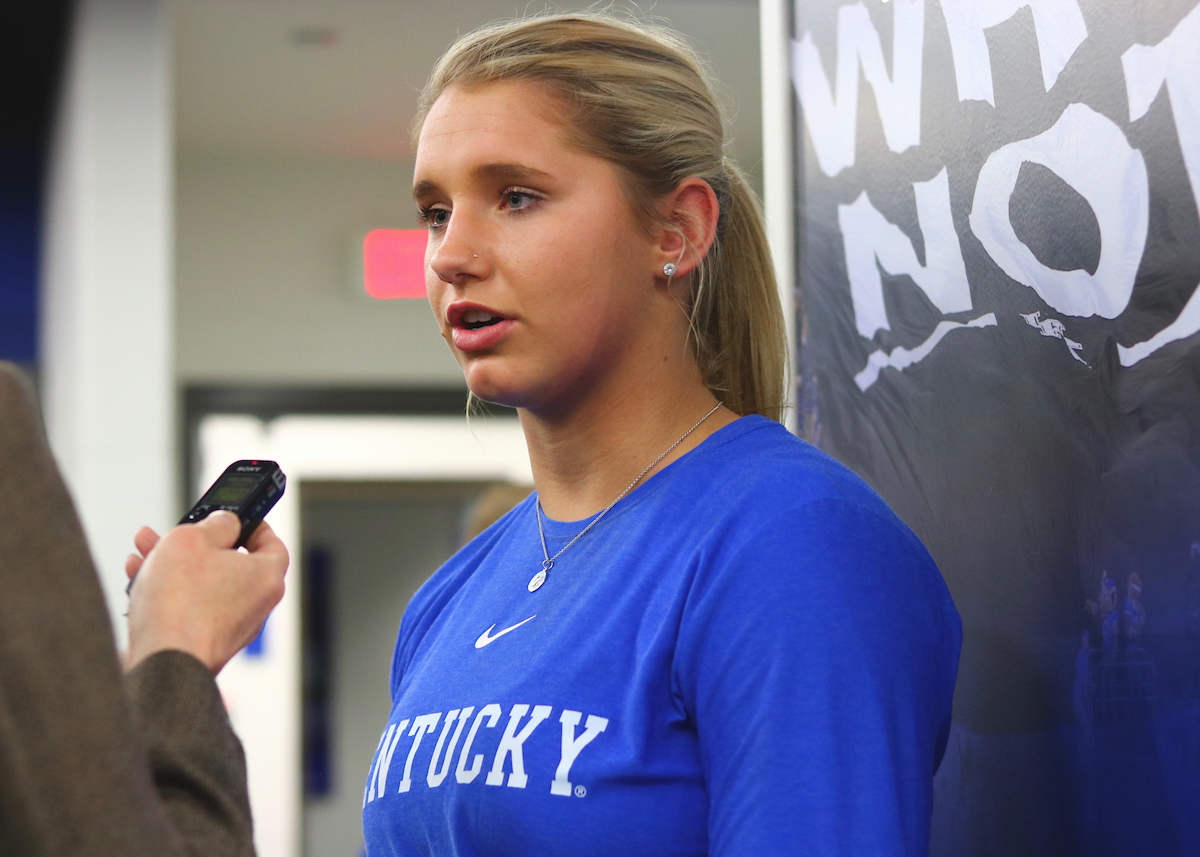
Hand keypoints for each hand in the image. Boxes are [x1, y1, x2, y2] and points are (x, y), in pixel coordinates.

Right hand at [124, 511, 288, 674]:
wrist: (160, 664)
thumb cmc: (180, 602)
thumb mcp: (193, 539)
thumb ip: (214, 524)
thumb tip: (225, 523)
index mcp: (266, 578)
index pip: (272, 544)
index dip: (254, 525)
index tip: (236, 516)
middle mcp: (255, 606)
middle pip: (230, 563)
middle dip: (198, 543)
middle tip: (178, 528)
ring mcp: (230, 628)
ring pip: (204, 584)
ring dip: (174, 563)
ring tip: (145, 545)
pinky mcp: (203, 644)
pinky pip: (189, 607)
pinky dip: (168, 590)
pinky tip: (138, 576)